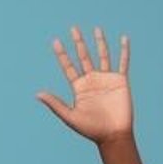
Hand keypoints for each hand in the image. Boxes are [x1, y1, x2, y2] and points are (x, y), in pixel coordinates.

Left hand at [36, 27, 132, 144]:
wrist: (113, 135)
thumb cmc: (91, 129)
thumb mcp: (70, 116)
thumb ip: (55, 104)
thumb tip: (37, 94)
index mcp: (79, 88)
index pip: (68, 67)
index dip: (62, 54)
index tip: (55, 41)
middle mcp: (92, 80)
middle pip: (83, 57)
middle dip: (78, 43)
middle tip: (73, 28)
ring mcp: (106, 79)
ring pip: (102, 56)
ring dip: (100, 42)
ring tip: (96, 28)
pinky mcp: (120, 81)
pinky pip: (123, 62)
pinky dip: (124, 51)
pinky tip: (124, 38)